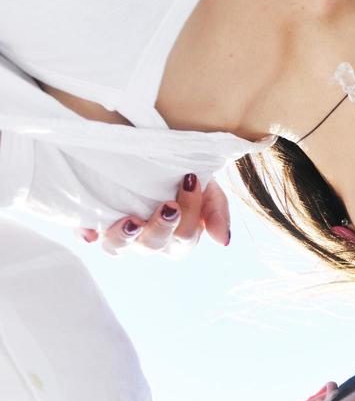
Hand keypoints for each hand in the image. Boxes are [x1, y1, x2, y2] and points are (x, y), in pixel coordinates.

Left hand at [79, 173, 230, 255]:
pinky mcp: (92, 221)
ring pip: (118, 248)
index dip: (191, 214)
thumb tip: (223, 242)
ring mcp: (118, 234)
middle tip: (168, 205)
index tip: (190, 181)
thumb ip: (217, 212)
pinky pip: (85, 233)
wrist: (151, 152)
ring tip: (131, 221)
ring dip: (125, 237)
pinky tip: (89, 232)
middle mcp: (146, 240)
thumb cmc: (180, 174)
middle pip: (153, 246)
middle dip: (162, 227)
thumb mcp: (207, 187)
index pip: (184, 237)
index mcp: (176, 237)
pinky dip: (86, 233)